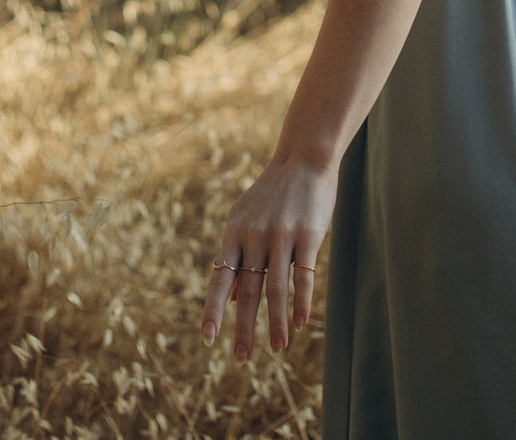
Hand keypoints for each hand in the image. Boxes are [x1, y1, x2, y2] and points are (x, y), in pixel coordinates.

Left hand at [200, 156, 335, 358]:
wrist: (303, 159)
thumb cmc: (272, 194)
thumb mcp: (243, 219)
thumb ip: (235, 257)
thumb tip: (228, 300)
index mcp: (233, 233)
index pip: (219, 278)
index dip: (213, 309)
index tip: (207, 338)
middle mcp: (253, 236)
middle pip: (247, 290)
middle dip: (244, 327)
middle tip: (241, 358)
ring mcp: (281, 235)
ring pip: (276, 288)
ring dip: (277, 323)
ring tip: (278, 349)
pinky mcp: (308, 235)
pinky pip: (303, 275)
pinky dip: (301, 302)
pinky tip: (301, 324)